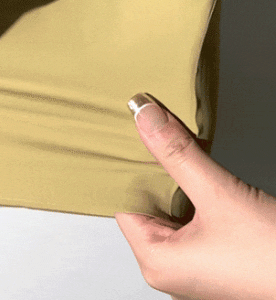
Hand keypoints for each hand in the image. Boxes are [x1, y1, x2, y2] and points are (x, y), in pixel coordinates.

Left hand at [115, 93, 275, 299]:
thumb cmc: (274, 260)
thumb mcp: (219, 194)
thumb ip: (177, 154)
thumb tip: (145, 118)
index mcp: (156, 261)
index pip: (124, 203)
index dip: (130, 168)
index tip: (134, 135)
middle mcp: (167, 268)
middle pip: (146, 205)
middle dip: (156, 172)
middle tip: (162, 134)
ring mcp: (190, 266)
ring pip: (170, 210)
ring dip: (178, 182)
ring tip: (186, 153)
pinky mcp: (211, 261)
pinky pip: (190, 221)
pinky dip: (194, 197)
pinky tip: (203, 179)